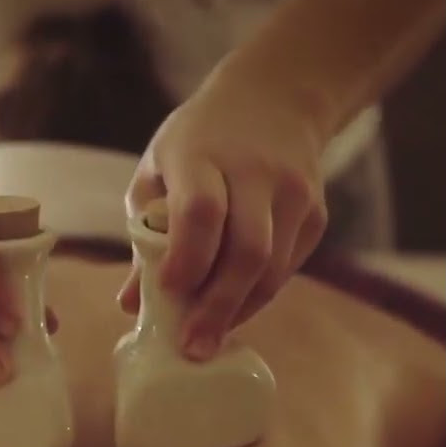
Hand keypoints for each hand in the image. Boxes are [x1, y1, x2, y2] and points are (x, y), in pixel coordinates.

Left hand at [120, 61, 327, 359]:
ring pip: (272, 267)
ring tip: (209, 340)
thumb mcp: (159, 171)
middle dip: (217, 306)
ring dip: (239, 310)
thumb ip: (144, 235)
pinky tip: (232, 311)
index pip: (201, 211)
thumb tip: (130, 305)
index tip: (168, 293)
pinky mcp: (316, 213)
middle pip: (246, 250)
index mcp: (202, 154)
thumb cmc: (198, 141)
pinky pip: (287, 268)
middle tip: (192, 347)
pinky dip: (257, 296)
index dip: (186, 258)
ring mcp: (294, 193)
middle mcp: (255, 172)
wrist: (275, 99)